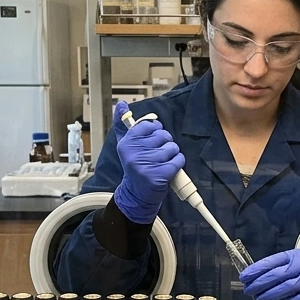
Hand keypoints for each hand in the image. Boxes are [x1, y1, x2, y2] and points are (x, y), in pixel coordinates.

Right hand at [111, 101, 184, 223]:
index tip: (152, 141)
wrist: (136, 194)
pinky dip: (177, 163)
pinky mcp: (159, 176)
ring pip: (172, 147)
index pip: (150, 125)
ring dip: (172, 155)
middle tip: (157, 155)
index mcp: (127, 143)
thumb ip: (123, 124)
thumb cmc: (135, 166)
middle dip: (165, 144)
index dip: (156, 132)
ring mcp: (146, 165)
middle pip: (163, 135)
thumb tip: (121, 104)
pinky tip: (169, 169)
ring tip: (162, 163)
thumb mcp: (126, 145)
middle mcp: (134, 153)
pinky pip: (178, 160)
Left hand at [239, 248, 299, 299]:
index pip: (271, 262)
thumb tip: (252, 278)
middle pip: (277, 275)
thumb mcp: (292, 262)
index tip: (244, 277)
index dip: (256, 270)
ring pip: (286, 288)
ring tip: (259, 298)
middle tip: (248, 290)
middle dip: (259, 284)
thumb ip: (275, 268)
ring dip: (269, 294)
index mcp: (293, 255)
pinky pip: (297, 299)